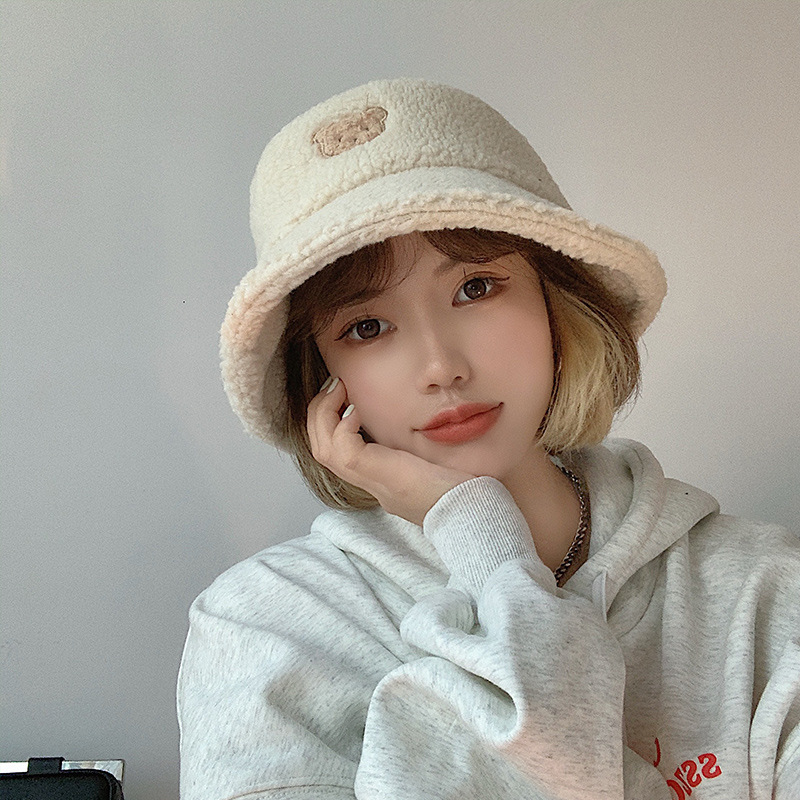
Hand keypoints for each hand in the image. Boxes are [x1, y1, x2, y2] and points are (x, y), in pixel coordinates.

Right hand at [307, 377, 477, 526]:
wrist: (475, 517)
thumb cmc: (468, 492)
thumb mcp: (440, 465)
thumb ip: (427, 449)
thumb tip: (432, 420)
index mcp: (385, 482)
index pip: (341, 454)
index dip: (332, 425)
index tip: (344, 398)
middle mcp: (375, 485)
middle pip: (323, 451)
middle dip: (320, 415)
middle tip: (334, 385)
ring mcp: (377, 484)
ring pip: (326, 451)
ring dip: (324, 415)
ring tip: (338, 388)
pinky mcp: (385, 479)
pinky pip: (346, 452)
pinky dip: (342, 427)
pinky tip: (355, 411)